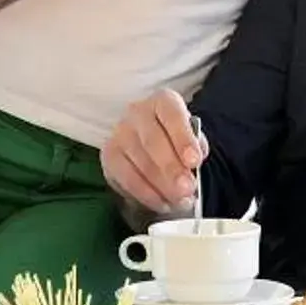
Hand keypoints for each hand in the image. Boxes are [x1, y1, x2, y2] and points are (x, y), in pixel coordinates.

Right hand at [103, 88, 207, 214]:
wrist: (152, 150)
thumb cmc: (175, 141)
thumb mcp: (191, 138)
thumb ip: (196, 146)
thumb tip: (196, 159)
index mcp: (163, 101)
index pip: (172, 114)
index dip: (183, 138)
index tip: (194, 161)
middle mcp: (138, 112)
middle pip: (153, 141)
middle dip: (172, 169)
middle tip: (187, 189)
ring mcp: (120, 133)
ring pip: (141, 162)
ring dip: (162, 187)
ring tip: (180, 201)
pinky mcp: (109, 155)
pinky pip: (127, 178)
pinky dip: (147, 195)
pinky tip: (163, 203)